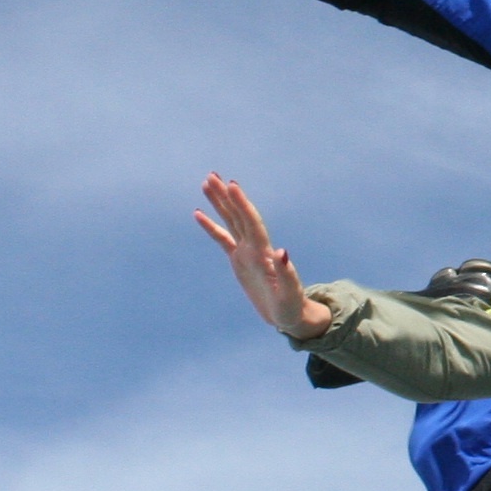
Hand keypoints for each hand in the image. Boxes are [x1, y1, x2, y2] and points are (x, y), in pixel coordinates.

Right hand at [195, 174, 332, 339]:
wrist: (290, 314)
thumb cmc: (291, 305)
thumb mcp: (290, 292)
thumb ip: (286, 272)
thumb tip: (282, 252)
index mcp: (265, 253)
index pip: (252, 222)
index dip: (242, 204)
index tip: (232, 185)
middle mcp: (256, 248)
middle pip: (239, 216)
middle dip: (226, 196)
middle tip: (212, 176)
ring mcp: (246, 252)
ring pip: (230, 221)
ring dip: (220, 203)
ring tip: (207, 183)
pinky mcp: (239, 260)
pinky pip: (222, 239)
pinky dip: (211, 226)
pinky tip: (198, 213)